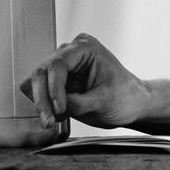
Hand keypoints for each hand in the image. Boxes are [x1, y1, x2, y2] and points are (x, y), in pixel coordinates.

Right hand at [20, 33, 148, 131]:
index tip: (59, 110)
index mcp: (85, 48)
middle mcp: (70, 52)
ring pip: (36, 82)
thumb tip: (53, 107)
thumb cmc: (126, 97)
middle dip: (42, 99)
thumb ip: (78, 103)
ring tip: (51, 121)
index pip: (58, 65)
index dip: (53, 89)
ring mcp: (63, 67)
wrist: (132, 104)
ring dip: (40, 103)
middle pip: (42, 72)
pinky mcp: (59, 82)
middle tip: (48, 121)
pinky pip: (40, 91)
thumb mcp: (103, 101)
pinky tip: (54, 116)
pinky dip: (42, 104)